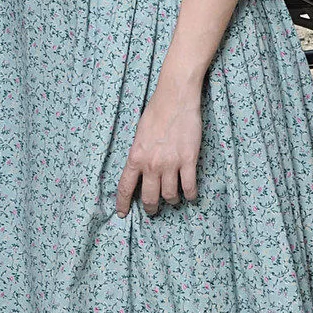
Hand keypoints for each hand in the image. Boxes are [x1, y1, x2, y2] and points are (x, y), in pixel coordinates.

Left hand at [115, 65, 201, 216]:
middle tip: (152, 210)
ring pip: (170, 196)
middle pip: (149, 197)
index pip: (125, 187)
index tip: (122, 214)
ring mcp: (171, 164)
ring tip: (173, 198)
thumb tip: (139, 169)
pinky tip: (190, 195)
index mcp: (135, 157)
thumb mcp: (139, 135)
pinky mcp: (189, 161)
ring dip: (171, 200)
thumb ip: (139, 154)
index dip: (123, 204)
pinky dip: (190, 195)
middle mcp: (151, 165)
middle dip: (150, 207)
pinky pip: (189, 187)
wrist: (175, 98)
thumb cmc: (155, 112)